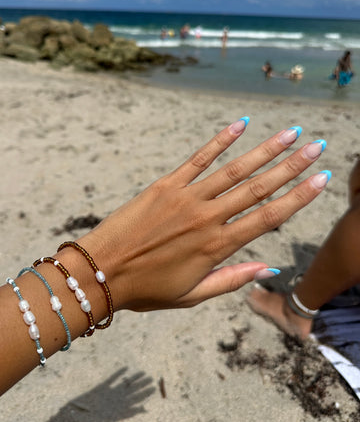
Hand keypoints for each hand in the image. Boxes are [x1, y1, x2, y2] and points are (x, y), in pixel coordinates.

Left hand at [79, 120, 328, 311]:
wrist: (100, 271)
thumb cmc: (147, 289)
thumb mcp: (193, 295)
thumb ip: (233, 279)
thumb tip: (271, 268)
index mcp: (217, 246)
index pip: (268, 217)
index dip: (298, 197)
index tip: (321, 179)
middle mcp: (207, 217)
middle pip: (259, 187)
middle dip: (292, 165)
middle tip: (317, 146)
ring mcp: (186, 197)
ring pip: (234, 169)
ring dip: (265, 149)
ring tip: (291, 133)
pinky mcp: (165, 184)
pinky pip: (197, 158)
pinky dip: (219, 141)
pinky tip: (240, 125)